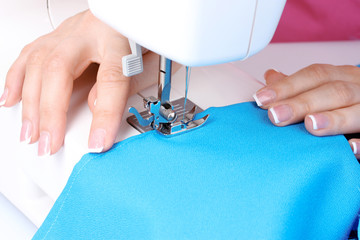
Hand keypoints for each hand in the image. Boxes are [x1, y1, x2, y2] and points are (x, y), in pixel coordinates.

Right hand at [2, 10, 136, 155]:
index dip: (104, 114)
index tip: (98, 142)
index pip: (111, 78)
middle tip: (49, 144)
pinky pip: (28, 55)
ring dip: (30, 104)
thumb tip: (97, 107)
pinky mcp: (55, 36)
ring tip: (30, 134)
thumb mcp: (146, 57)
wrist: (127, 10)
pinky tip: (11, 101)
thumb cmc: (136, 32)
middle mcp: (88, 33)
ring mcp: (66, 33)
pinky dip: (16, 80)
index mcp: (118, 39)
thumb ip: (127, 82)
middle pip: (60, 70)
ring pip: (38, 63)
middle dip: (51, 113)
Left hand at [253, 64, 359, 158]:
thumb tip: (270, 76)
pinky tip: (350, 148)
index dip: (287, 86)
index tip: (261, 98)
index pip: (315, 75)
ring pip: (358, 111)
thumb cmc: (349, 103)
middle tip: (276, 115)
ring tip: (311, 125)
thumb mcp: (326, 89)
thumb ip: (300, 87)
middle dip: (302, 103)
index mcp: (344, 77)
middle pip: (333, 91)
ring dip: (334, 118)